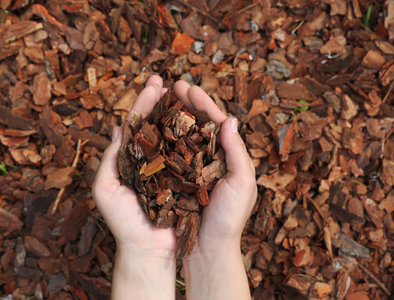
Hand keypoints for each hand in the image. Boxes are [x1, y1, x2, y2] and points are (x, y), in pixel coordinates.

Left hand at [92, 75, 174, 299]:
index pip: (137, 123)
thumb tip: (118, 127)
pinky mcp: (186, 179)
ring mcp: (169, 168)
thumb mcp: (106, 189)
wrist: (147, 249)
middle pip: (157, 124)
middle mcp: (151, 160)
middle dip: (163, 101)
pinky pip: (191, 154)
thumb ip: (109, 158)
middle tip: (170, 81)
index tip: (155, 82)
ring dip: (181, 113)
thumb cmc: (123, 222)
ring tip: (186, 94)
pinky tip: (200, 122)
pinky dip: (195, 136)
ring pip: (176, 135)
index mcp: (131, 159)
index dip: (145, 102)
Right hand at [174, 80, 256, 299]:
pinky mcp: (175, 180)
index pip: (214, 122)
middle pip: (195, 124)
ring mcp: (190, 168)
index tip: (186, 87)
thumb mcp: (242, 184)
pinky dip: (160, 139)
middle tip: (170, 85)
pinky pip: (167, 154)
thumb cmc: (229, 219)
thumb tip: (230, 118)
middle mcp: (208, 159)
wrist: (208, 249)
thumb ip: (236, 151)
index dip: (201, 102)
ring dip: (170, 116)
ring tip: (159, 100)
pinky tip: (151, 128)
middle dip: (184, 103)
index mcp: (226, 156)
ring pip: (180, 136)